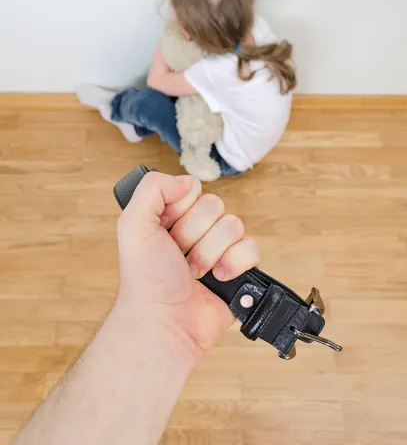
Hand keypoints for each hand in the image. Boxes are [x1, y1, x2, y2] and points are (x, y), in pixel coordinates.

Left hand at [115, 172, 259, 358]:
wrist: (166, 323)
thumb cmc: (146, 280)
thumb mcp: (133, 226)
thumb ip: (151, 189)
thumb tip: (186, 181)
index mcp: (171, 215)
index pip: (192, 188)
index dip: (181, 208)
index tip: (165, 230)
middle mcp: (195, 229)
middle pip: (215, 205)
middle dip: (195, 234)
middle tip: (179, 256)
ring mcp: (219, 248)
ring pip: (234, 225)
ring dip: (212, 252)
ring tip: (195, 271)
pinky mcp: (238, 267)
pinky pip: (253, 247)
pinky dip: (236, 263)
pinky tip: (219, 277)